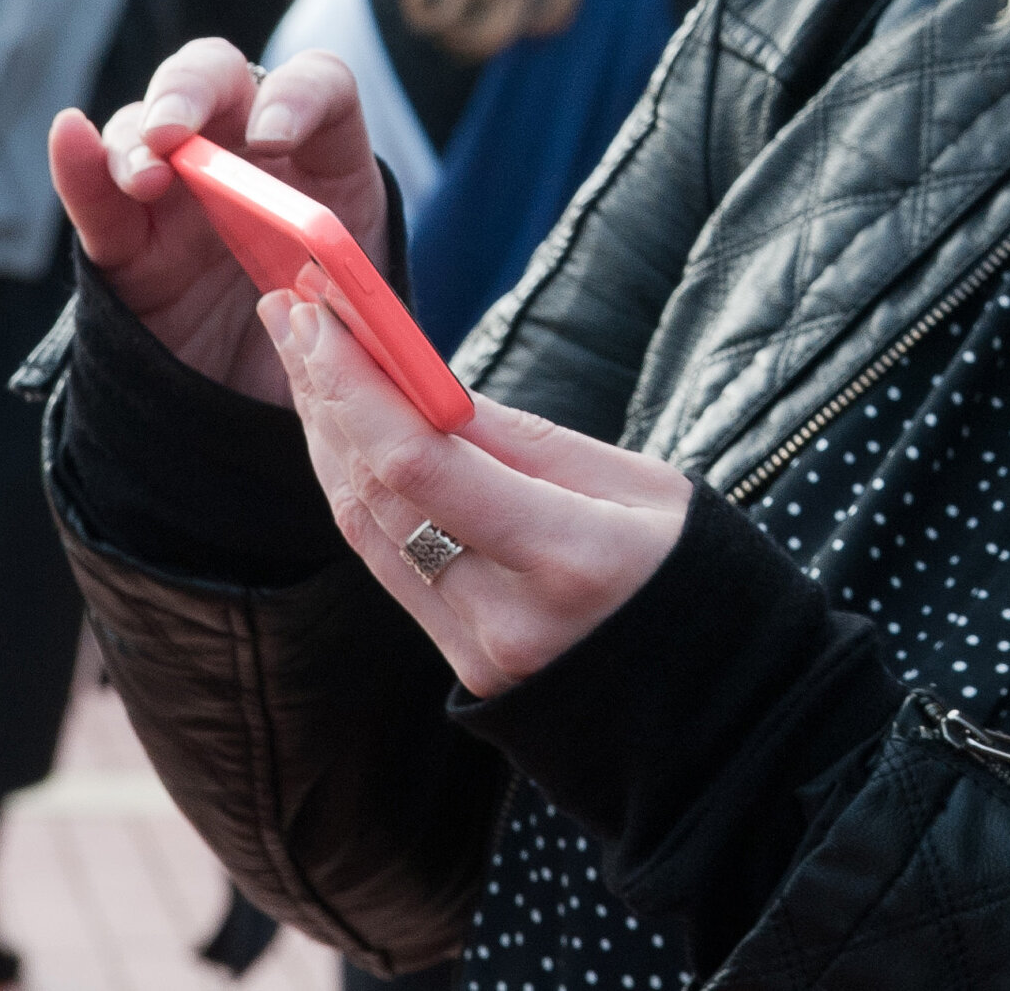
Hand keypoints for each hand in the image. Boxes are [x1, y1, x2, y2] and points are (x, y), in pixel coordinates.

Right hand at [48, 41, 389, 405]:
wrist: (269, 407)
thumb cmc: (333, 342)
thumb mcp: (362, 315)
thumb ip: (347, 301)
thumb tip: (322, 304)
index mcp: (322, 157)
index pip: (318, 87)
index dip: (297, 96)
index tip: (274, 138)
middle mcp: (245, 153)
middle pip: (216, 78)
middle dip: (191, 90)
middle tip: (175, 131)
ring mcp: (178, 192)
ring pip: (143, 126)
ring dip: (134, 139)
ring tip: (144, 177)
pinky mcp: (124, 242)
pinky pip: (95, 198)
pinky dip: (78, 165)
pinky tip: (69, 136)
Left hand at [263, 281, 690, 697]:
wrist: (717, 699)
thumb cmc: (692, 569)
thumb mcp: (638, 484)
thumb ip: (522, 441)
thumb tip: (421, 382)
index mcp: (572, 559)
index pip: (424, 465)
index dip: (358, 386)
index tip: (322, 313)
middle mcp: (507, 619)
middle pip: (379, 494)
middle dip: (327, 394)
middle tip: (292, 311)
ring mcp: (478, 653)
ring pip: (366, 531)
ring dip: (327, 439)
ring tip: (302, 358)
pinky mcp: (462, 665)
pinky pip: (389, 566)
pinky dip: (358, 491)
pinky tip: (339, 437)